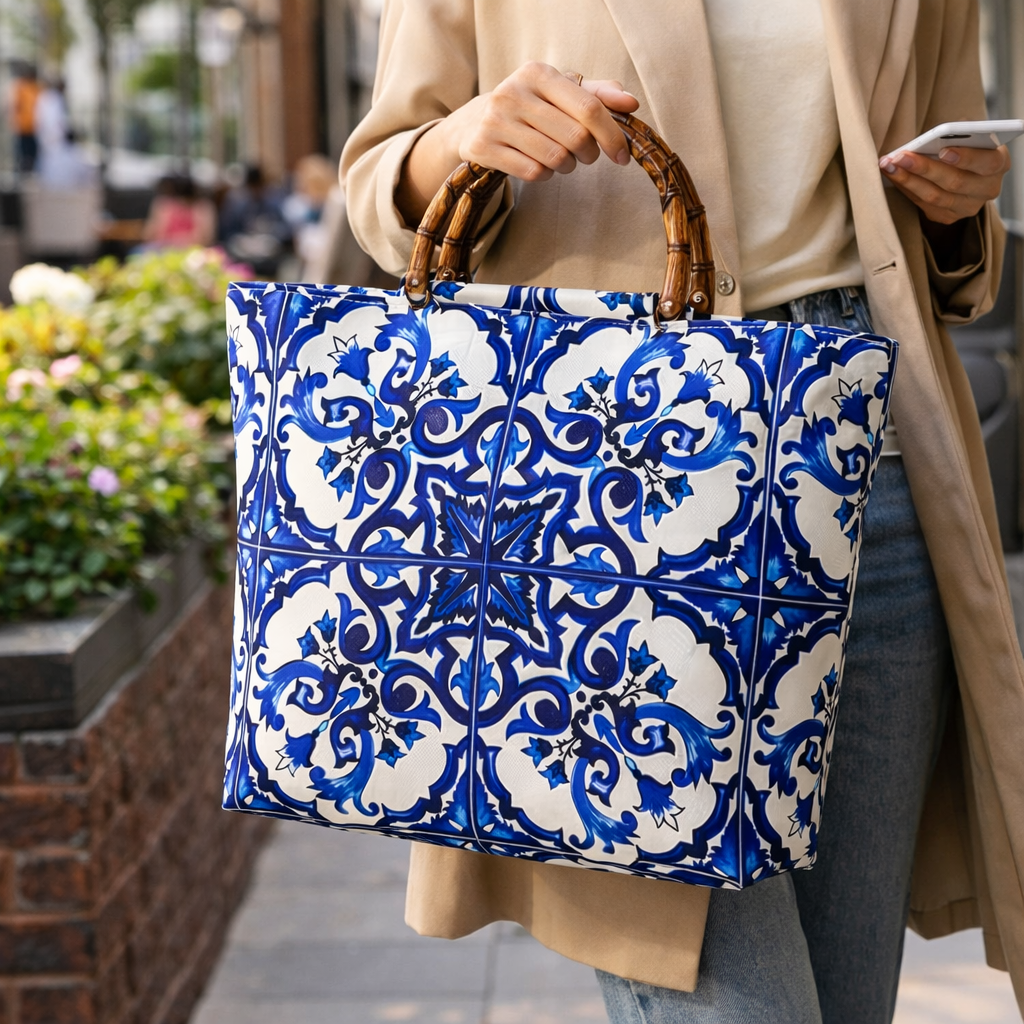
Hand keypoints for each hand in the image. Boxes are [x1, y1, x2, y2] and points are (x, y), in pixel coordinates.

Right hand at [397, 63, 638, 222]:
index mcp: (538, 73)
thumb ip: (596, 95)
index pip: (589, 108)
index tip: (622, 156)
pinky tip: (538, 166)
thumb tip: (631, 104)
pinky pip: (532, 172)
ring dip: (566, 167)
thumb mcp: (558, 93)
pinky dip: (543, 175)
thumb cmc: (528, 109)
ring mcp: (496, 120)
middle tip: (585, 157)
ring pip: (555, 158)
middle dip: (588, 155)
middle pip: (575, 138)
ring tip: (560, 161)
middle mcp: (514, 92)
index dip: (612, 136)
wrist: (471, 124)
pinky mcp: (483, 147)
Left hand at [878, 145, 1011, 224]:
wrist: (965, 169)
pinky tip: (892, 175)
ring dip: (907, 180)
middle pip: (954, 182)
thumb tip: (938, 136)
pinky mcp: (948, 216)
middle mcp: (987, 189)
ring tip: (888, 165)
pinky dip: (906, 188)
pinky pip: (923, 204)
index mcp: (999, 164)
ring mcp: (967, 207)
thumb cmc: (967, 145)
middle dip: (924, 168)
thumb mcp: (971, 135)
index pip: (986, 163)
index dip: (965, 158)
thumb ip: (960, 134)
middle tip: (900, 156)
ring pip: (934, 196)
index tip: (943, 151)